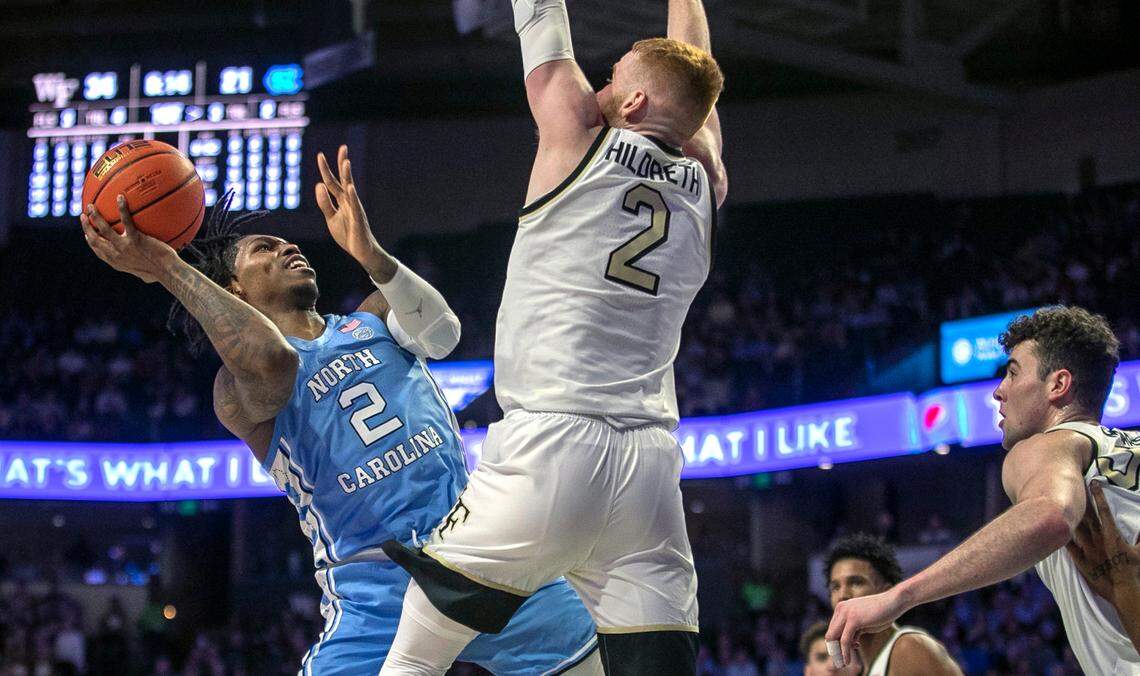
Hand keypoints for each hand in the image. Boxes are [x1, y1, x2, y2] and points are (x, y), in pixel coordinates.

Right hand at [80, 196, 175, 283]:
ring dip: (95, 216)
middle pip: (94, 240)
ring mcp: (124, 247)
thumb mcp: (146, 275)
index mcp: (116, 263)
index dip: (90, 241)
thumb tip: (148, 270)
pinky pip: (126, 220)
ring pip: (103, 229)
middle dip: (86, 227)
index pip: (98, 251)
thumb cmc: (162, 274)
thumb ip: (142, 269)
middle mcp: (116, 255)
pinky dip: (121, 208)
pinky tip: (120, 197)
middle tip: (83, 216)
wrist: (168, 272)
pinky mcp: (135, 239)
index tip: (86, 234)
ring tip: (91, 205)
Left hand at [315, 145, 382, 267]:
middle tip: (343, 147)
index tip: (320, 154)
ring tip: (346, 162)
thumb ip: (324, 203)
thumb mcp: (331, 218)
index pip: (333, 182)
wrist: (361, 252)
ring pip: (350, 190)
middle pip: (344, 179)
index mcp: (342, 201)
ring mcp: (355, 209)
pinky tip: (350, 187)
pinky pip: (354, 207)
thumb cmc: (348, 234)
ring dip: (348, 176)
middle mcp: (350, 201)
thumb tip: (318, 184)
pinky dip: (352, 197)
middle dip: (342, 164)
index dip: (326, 169)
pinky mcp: (358, 220)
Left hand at [826, 588, 907, 668]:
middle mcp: (841, 609)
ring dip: (838, 653)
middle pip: (830, 634)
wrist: (894, 602)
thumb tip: (850, 643)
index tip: (840, 655)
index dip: (835, 644)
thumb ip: (855, 631)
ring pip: (835, 638)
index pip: (833, 629)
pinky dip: (845, 652)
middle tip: (838, 663)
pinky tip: (847, 661)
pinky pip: (845, 640)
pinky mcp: (853, 619)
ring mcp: (846, 613)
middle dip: (834, 650)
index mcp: (842, 608)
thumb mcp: (864, 623)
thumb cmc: (882, 613)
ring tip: (842, 664)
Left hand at [1066, 480, 1139, 604]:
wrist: (1124, 590)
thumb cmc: (1134, 571)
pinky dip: (1063, 537)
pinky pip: (1069, 546)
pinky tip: (1054, 527)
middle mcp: (1097, 539)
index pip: (1104, 510)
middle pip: (1087, 515)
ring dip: (1070, 516)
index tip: (1094, 482)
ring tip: (1061, 502)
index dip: (1099, 495)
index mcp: (1112, 534)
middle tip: (1075, 486)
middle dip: (1082, 500)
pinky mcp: (1080, 560)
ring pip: (1076, 528)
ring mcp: (1087, 549)